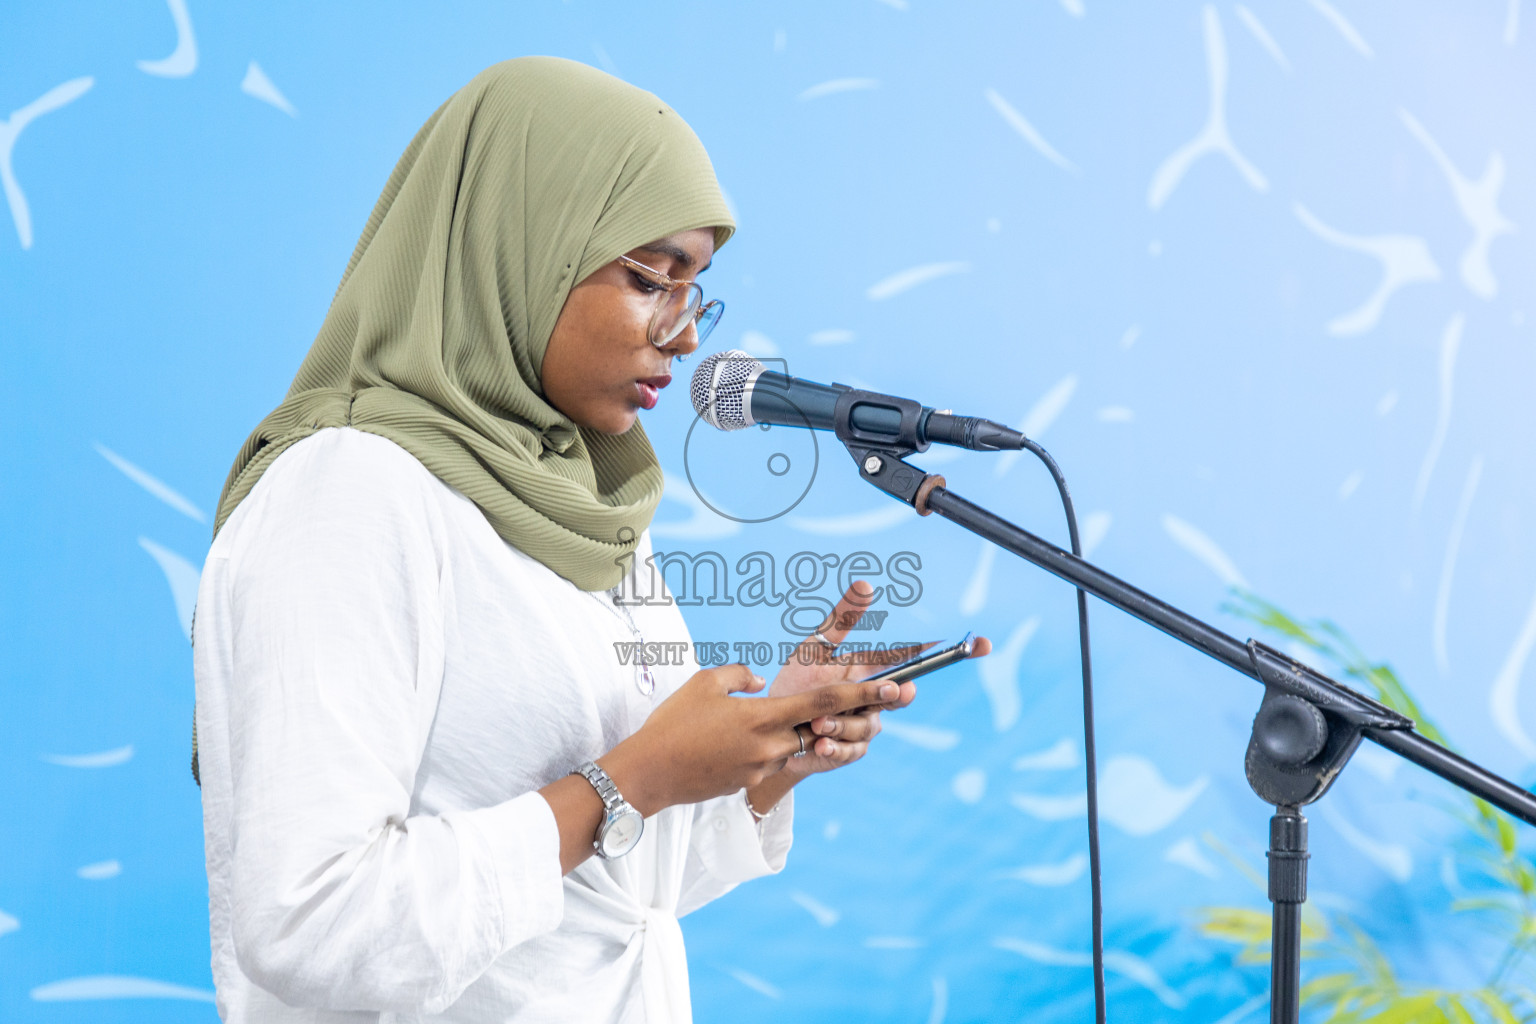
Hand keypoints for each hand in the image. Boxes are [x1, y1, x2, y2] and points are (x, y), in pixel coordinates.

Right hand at [600, 663, 903, 815]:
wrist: (648, 774)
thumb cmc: (673, 723)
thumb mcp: (706, 683)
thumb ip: (742, 676)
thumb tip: (761, 682)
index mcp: (765, 717)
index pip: (827, 702)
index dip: (864, 694)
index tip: (894, 688)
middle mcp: (771, 746)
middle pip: (817, 725)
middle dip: (843, 715)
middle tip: (872, 700)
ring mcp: (761, 768)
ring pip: (791, 741)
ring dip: (789, 729)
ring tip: (748, 719)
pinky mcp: (748, 782)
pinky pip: (767, 757)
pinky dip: (761, 744)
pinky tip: (723, 739)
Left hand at [767, 580, 992, 779]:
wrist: (771, 727)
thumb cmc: (797, 684)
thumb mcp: (815, 647)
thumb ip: (841, 620)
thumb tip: (866, 583)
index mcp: (872, 671)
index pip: (917, 659)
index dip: (951, 652)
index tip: (982, 644)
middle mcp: (874, 699)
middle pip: (901, 696)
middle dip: (898, 696)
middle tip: (892, 691)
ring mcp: (864, 726)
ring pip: (870, 726)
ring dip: (844, 724)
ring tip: (817, 722)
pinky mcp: (847, 752)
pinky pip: (850, 751)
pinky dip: (834, 748)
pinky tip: (817, 744)